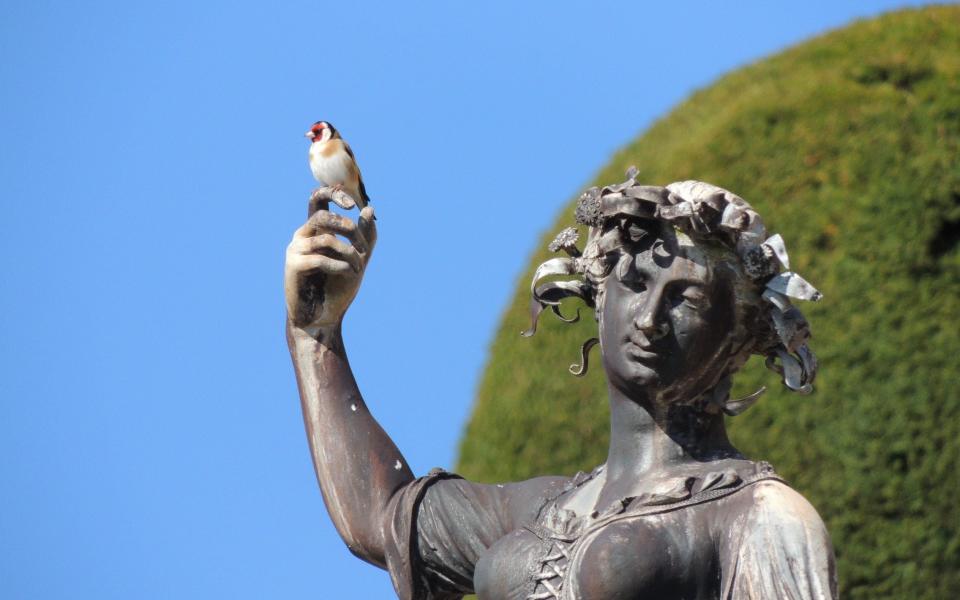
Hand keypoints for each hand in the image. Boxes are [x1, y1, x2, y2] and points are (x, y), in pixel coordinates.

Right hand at [285, 193, 376, 332]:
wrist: (324, 316)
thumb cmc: (338, 288)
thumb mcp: (359, 259)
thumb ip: (365, 236)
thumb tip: (369, 209)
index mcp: (316, 230)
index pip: (317, 198)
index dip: (333, 194)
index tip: (353, 205)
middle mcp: (303, 235)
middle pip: (322, 215)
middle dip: (347, 228)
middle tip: (361, 246)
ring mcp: (295, 249)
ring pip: (326, 238)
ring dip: (349, 253)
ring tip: (358, 269)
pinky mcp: (293, 265)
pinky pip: (320, 258)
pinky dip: (340, 266)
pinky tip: (348, 274)